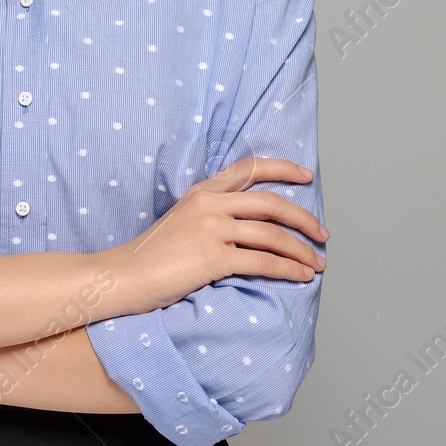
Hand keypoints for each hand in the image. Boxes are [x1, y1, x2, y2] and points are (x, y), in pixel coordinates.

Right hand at [103, 157, 327, 312]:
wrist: (122, 276)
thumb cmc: (150, 258)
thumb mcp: (180, 222)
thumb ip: (209, 216)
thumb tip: (247, 227)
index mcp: (202, 192)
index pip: (248, 169)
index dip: (282, 169)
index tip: (306, 176)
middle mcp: (209, 204)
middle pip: (271, 203)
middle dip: (304, 219)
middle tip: (322, 233)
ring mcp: (211, 229)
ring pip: (272, 234)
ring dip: (301, 250)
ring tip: (317, 263)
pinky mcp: (212, 257)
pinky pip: (263, 261)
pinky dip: (288, 269)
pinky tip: (300, 276)